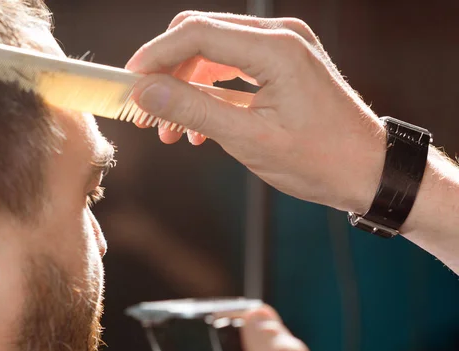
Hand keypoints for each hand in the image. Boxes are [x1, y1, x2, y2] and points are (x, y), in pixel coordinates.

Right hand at [126, 11, 385, 213]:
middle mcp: (280, 36)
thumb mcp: (249, 139)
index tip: (129, 84)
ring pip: (213, 51)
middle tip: (146, 108)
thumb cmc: (320, 159)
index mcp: (275, 48)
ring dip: (185, 85)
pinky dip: (208, 91)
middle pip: (200, 35)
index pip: (196, 33)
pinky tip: (197, 126)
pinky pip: (232, 65)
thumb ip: (194, 110)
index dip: (155, 56)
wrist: (368, 170)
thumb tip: (146, 92)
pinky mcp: (283, 62)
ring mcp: (284, 47)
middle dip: (167, 71)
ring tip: (169, 128)